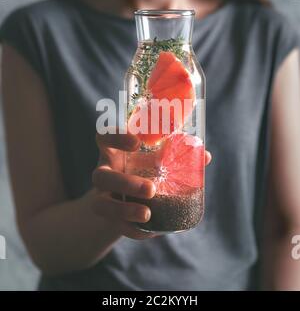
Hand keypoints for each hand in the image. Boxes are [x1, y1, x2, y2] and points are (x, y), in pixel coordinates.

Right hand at [92, 130, 211, 239]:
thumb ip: (175, 156)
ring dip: (124, 210)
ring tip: (147, 215)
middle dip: (125, 183)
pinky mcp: (108, 218)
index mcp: (114, 153)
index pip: (104, 138)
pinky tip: (149, 230)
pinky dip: (132, 229)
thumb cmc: (143, 172)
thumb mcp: (154, 161)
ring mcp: (101, 197)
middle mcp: (104, 173)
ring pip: (100, 205)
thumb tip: (205, 155)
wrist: (124, 199)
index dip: (115, 138)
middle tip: (151, 189)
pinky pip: (115, 226)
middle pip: (100, 176)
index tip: (137, 142)